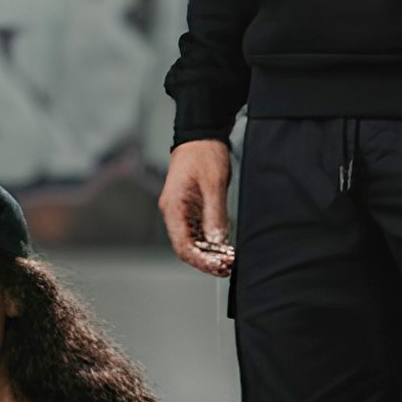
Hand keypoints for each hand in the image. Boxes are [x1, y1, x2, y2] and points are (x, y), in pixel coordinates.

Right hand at [159, 139, 233, 276]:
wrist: (202, 134)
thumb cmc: (203, 153)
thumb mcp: (213, 184)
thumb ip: (215, 214)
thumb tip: (217, 241)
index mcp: (173, 207)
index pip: (183, 245)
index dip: (200, 260)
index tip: (218, 266)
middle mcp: (174, 212)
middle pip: (186, 247)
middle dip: (205, 260)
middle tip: (227, 266)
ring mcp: (182, 212)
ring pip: (192, 242)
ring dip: (209, 253)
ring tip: (228, 260)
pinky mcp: (191, 209)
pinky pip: (198, 232)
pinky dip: (210, 243)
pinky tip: (224, 248)